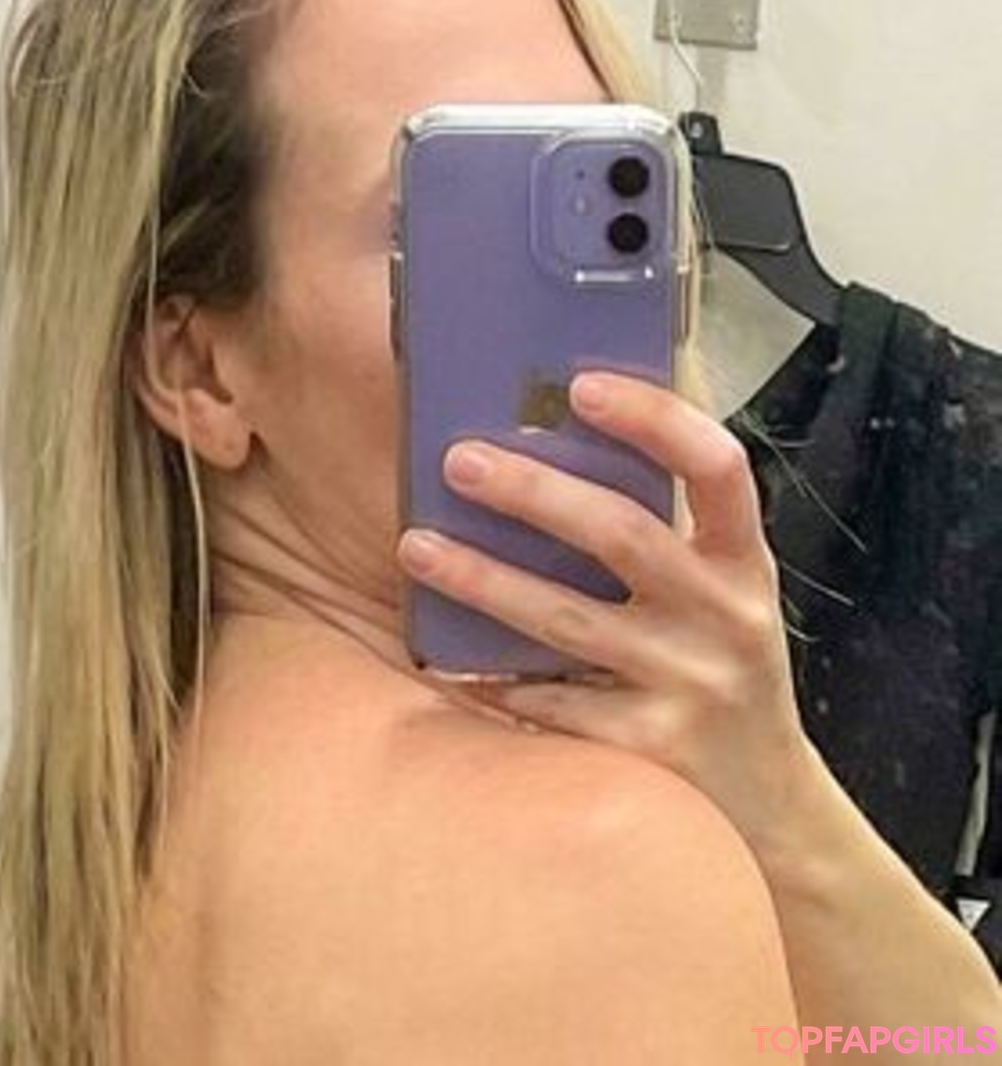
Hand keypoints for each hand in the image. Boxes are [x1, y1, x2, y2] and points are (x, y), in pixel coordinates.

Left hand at [396, 371, 815, 849]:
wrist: (769, 801)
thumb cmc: (728, 668)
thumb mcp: (727, 591)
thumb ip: (677, 528)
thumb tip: (592, 438)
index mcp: (744, 562)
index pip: (718, 467)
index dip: (655, 419)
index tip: (580, 385)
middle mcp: (725, 616)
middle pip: (624, 536)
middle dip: (535, 494)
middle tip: (458, 462)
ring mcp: (691, 685)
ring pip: (569, 622)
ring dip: (485, 580)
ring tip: (415, 547)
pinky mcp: (652, 747)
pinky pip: (556, 705)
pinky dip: (497, 679)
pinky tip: (441, 658)